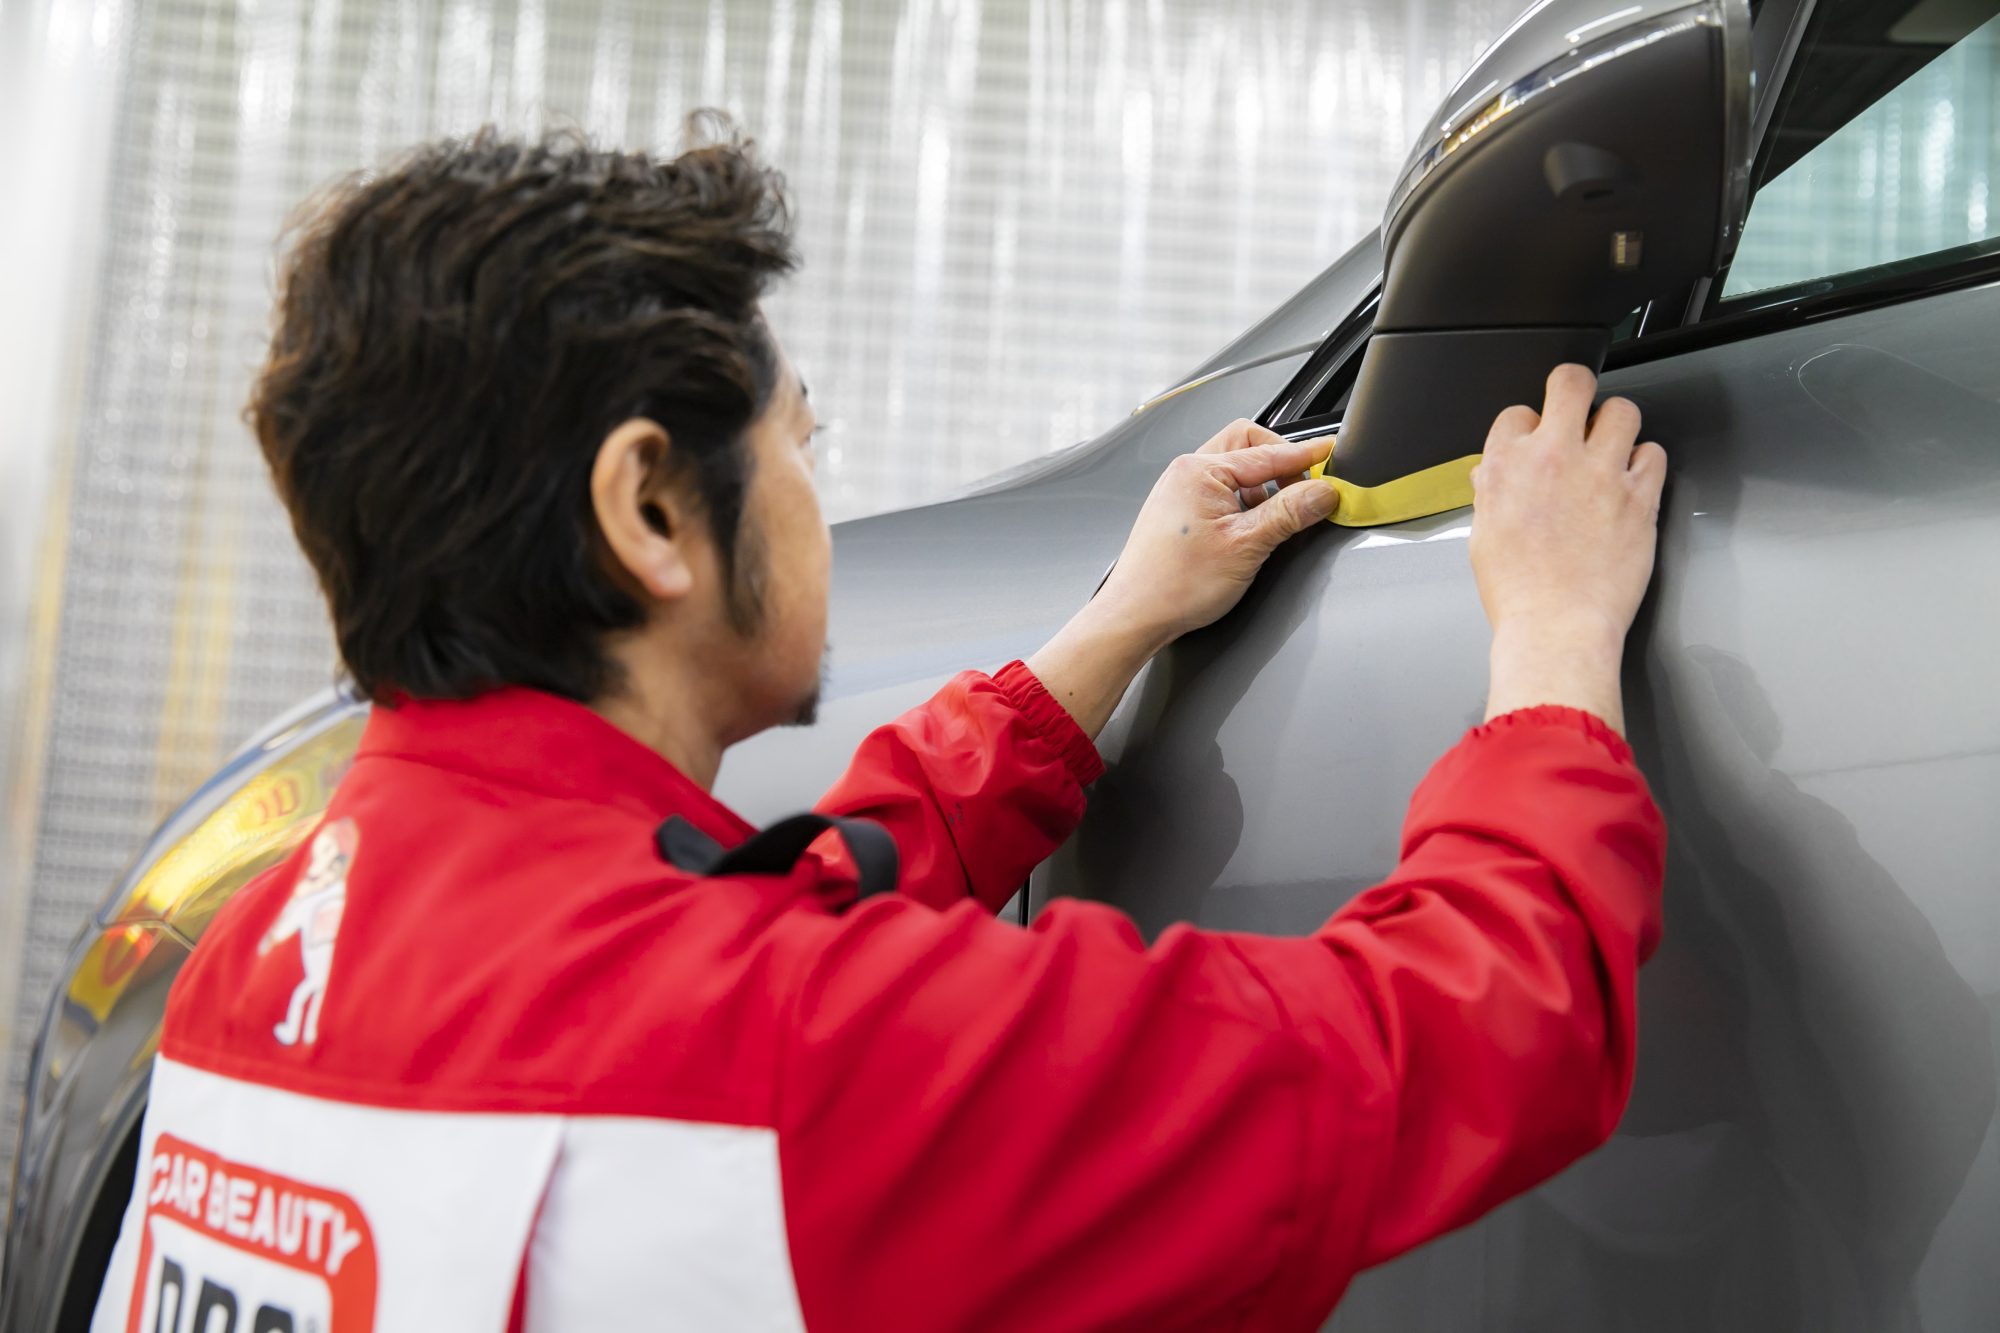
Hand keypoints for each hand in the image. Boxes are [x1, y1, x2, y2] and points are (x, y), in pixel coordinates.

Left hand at [1027, 420, 1334, 737]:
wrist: (1135, 616)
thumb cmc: (1174, 585)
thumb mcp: (1246, 546)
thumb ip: (1289, 514)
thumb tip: (1322, 492)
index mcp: (1200, 471)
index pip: (1268, 452)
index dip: (1307, 455)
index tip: (1332, 456)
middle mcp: (1186, 473)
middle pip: (1248, 447)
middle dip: (1280, 463)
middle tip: (1305, 487)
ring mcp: (1180, 492)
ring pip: (1235, 470)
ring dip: (1262, 486)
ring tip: (1277, 517)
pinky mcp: (1180, 512)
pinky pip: (1221, 492)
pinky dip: (1244, 502)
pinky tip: (1252, 529)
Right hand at [1470, 364, 1666, 730]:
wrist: (1557, 627)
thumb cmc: (1519, 594)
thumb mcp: (1483, 538)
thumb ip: (1492, 495)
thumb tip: (1495, 476)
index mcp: (1506, 465)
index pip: (1517, 412)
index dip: (1528, 426)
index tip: (1535, 441)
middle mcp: (1554, 457)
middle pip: (1571, 382)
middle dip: (1574, 387)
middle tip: (1578, 407)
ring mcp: (1601, 473)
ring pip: (1623, 410)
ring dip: (1616, 425)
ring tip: (1612, 447)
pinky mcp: (1640, 496)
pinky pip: (1655, 453)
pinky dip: (1645, 462)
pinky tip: (1633, 480)